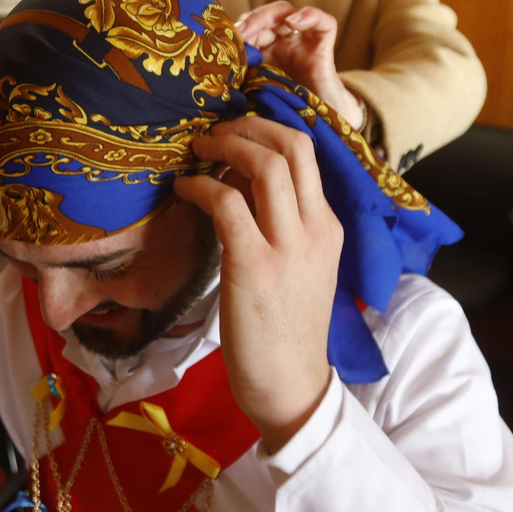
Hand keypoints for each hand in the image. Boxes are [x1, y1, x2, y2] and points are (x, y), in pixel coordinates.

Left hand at [174, 116, 342, 452]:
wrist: (291, 386)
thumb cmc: (285, 328)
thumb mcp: (299, 266)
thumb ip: (280, 222)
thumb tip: (237, 180)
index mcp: (329, 227)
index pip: (309, 152)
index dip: (268, 127)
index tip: (235, 128)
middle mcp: (315, 230)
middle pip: (293, 146)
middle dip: (247, 125)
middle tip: (212, 130)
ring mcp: (288, 248)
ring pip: (265, 166)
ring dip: (223, 147)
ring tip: (195, 150)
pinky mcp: (253, 268)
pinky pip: (227, 204)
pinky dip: (200, 186)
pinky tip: (183, 189)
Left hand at [235, 2, 364, 128]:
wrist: (318, 133)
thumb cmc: (286, 115)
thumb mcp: (255, 96)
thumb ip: (239, 81)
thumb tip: (213, 75)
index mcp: (263, 54)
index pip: (247, 29)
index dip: (236, 31)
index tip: (223, 42)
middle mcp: (282, 45)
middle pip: (263, 17)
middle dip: (248, 21)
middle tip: (237, 33)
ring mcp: (303, 44)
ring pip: (286, 12)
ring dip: (267, 15)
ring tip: (252, 28)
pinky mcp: (323, 50)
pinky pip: (324, 23)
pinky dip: (309, 16)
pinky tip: (293, 22)